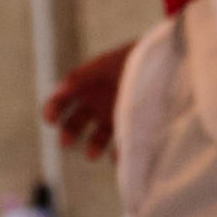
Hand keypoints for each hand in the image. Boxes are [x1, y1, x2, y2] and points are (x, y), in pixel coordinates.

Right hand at [41, 41, 131, 159]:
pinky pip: (122, 146)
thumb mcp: (105, 66)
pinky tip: (118, 157)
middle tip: (65, 143)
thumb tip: (58, 91)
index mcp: (87, 84)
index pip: (62, 99)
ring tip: (91, 154)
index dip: (52, 109)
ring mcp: (115, 115)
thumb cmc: (134, 59)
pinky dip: (119, 154)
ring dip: (92, 147)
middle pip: (75, 123)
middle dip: (68, 133)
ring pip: (97, 138)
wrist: (167, 62)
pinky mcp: (134, 126)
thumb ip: (83, 77)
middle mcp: (98, 101)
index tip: (50, 120)